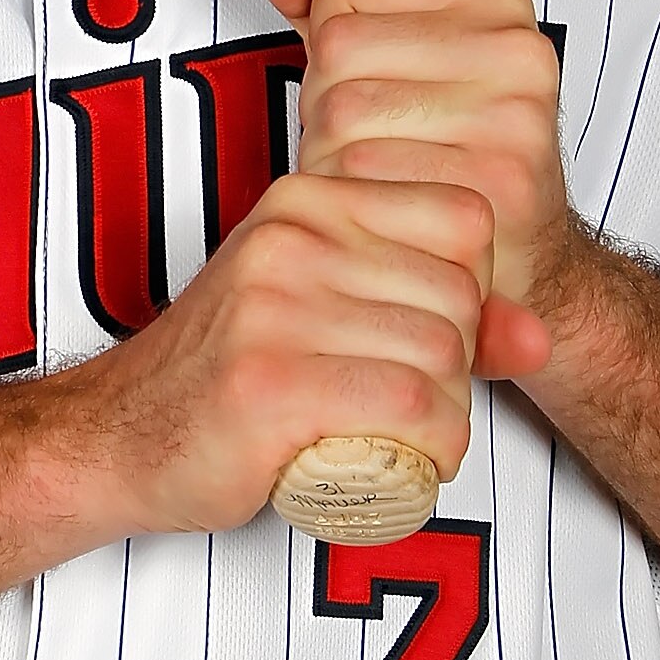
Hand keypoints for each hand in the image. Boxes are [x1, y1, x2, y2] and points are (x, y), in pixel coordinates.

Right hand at [59, 168, 492, 537]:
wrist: (116, 438)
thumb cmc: (233, 379)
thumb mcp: (334, 316)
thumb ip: (441, 316)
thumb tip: (542, 339)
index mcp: (307, 198)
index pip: (465, 220)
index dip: (467, 292)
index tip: (414, 334)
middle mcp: (290, 236)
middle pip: (461, 296)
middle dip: (454, 366)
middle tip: (394, 402)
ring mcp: (274, 306)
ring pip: (443, 358)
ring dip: (439, 419)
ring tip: (384, 435)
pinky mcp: (268, 382)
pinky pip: (412, 411)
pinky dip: (424, 452)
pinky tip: (381, 461)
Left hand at [255, 0, 566, 380]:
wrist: (522, 260)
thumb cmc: (449, 157)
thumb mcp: (387, 63)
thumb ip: (328, 3)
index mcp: (495, 5)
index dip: (333, 28)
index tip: (376, 69)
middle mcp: (515, 53)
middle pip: (339, 44)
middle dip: (327, 101)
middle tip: (375, 140)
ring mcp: (512, 119)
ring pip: (341, 111)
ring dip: (333, 156)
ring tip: (381, 177)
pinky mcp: (494, 186)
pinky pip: (363, 176)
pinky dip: (350, 201)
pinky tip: (385, 212)